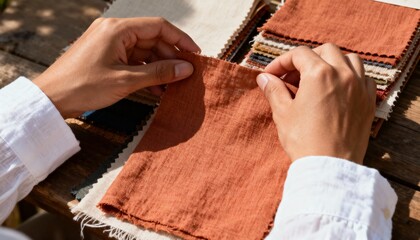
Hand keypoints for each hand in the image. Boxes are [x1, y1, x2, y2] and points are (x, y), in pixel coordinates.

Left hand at [33, 17, 199, 118]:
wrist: (52, 99)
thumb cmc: (84, 86)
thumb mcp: (127, 80)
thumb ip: (159, 73)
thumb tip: (186, 68)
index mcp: (118, 29)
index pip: (158, 26)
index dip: (180, 39)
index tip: (195, 54)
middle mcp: (114, 31)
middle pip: (152, 39)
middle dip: (170, 57)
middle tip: (185, 75)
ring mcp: (109, 43)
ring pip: (144, 51)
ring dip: (159, 67)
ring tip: (173, 85)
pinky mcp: (106, 55)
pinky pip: (133, 60)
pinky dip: (146, 72)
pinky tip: (157, 88)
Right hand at [256, 43, 375, 163]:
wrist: (330, 167)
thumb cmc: (304, 140)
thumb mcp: (283, 113)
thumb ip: (274, 90)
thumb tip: (264, 78)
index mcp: (319, 74)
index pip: (299, 54)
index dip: (281, 62)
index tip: (271, 75)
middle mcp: (343, 74)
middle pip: (325, 50)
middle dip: (306, 58)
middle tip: (292, 76)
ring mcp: (359, 87)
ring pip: (349, 59)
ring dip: (331, 62)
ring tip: (317, 78)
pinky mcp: (368, 102)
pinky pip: (364, 77)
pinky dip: (351, 75)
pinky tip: (338, 88)